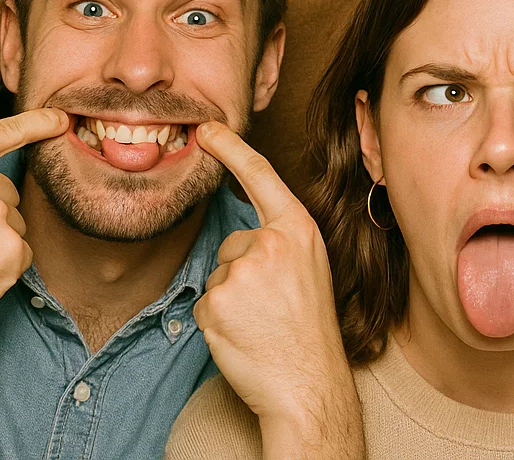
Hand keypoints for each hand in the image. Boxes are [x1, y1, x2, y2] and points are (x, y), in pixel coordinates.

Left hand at [193, 123, 361, 456]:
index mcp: (298, 229)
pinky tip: (242, 335)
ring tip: (260, 323)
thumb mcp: (308, 267)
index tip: (206, 129)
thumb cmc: (309, 331)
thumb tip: (242, 233)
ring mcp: (243, 270)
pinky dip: (216, 322)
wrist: (308, 386)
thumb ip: (280, 241)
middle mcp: (271, 242)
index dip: (230, 147)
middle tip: (270, 306)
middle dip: (241, 272)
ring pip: (217, 273)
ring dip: (229, 298)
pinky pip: (204, 302)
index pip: (260, 175)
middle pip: (232, 242)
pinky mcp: (217, 300)